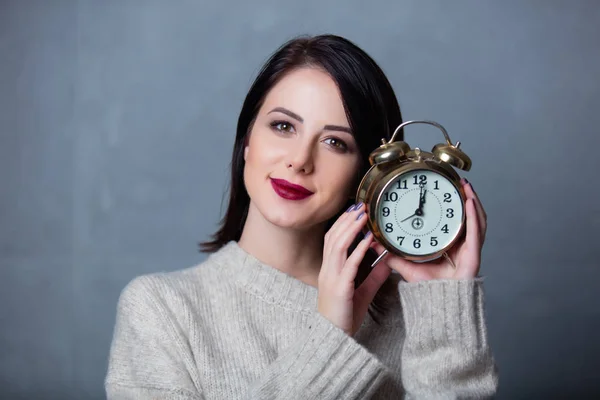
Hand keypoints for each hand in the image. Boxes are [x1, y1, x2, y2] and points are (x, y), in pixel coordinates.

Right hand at [318, 203, 391, 335]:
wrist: (335, 338)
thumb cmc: (345, 316)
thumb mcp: (362, 292)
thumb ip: (373, 277)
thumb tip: (387, 262)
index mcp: (329, 270)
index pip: (332, 239)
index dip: (341, 223)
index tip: (354, 210)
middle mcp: (327, 270)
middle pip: (333, 237)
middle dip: (347, 220)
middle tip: (360, 205)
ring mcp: (331, 278)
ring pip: (338, 246)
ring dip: (351, 229)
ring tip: (363, 216)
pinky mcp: (340, 288)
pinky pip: (348, 264)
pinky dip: (358, 249)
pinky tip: (368, 240)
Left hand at [372, 178, 486, 281]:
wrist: (438, 304)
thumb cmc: (427, 287)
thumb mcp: (406, 265)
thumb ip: (391, 253)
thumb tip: (373, 242)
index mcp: (449, 244)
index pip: (454, 220)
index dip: (453, 204)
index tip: (445, 188)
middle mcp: (462, 245)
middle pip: (469, 216)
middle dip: (467, 197)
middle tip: (459, 181)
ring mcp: (470, 250)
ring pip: (477, 221)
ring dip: (473, 201)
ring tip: (466, 187)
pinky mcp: (473, 256)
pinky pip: (476, 233)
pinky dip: (474, 216)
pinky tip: (470, 203)